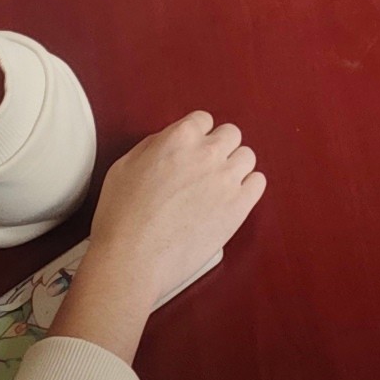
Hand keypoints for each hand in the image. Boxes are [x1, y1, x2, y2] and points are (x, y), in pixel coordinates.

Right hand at [51, 113, 268, 364]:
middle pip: (231, 134)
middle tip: (205, 169)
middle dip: (219, 147)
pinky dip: (248, 187)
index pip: (203, 119)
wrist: (132, 259)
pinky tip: (232, 198)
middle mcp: (207, 152)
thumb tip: (171, 142)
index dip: (196, 136)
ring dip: (234, 166)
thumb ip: (154, 145)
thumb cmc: (121, 217)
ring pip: (247, 157)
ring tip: (218, 186)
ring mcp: (226, 179)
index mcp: (179, 137)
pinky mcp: (238, 207)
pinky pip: (258, 183)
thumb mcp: (124, 165)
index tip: (191, 151)